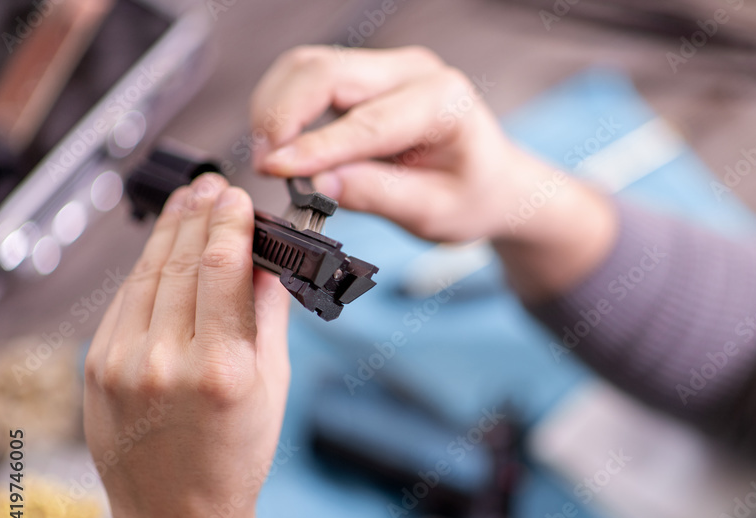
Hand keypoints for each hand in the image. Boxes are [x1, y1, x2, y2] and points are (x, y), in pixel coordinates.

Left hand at [83, 174, 290, 517]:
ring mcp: (126, 364)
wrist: (178, 514)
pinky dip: (146, 269)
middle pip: (183, 263)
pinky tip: (162, 250)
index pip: (224, 269)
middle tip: (213, 186)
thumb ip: (268, 318)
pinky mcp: (98, 367)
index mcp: (225, 370)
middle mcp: (170, 362)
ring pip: (149, 275)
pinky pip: (126, 302)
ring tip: (189, 203)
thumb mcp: (273, 387)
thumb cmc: (235, 458)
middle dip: (200, 215)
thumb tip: (267, 264)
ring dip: (170, 232)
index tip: (238, 196)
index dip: (230, 223)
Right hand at [250, 45, 616, 300]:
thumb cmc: (472, 196)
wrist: (491, 181)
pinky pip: (310, 77)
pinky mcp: (365, 76)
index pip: (366, 121)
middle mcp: (413, 71)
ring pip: (308, 66)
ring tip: (268, 158)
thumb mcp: (433, 212)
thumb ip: (378, 195)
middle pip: (326, 72)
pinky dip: (284, 106)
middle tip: (264, 165)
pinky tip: (280, 144)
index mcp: (443, 101)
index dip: (315, 146)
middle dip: (281, 115)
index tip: (274, 169)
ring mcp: (386, 68)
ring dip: (275, 106)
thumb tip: (319, 184)